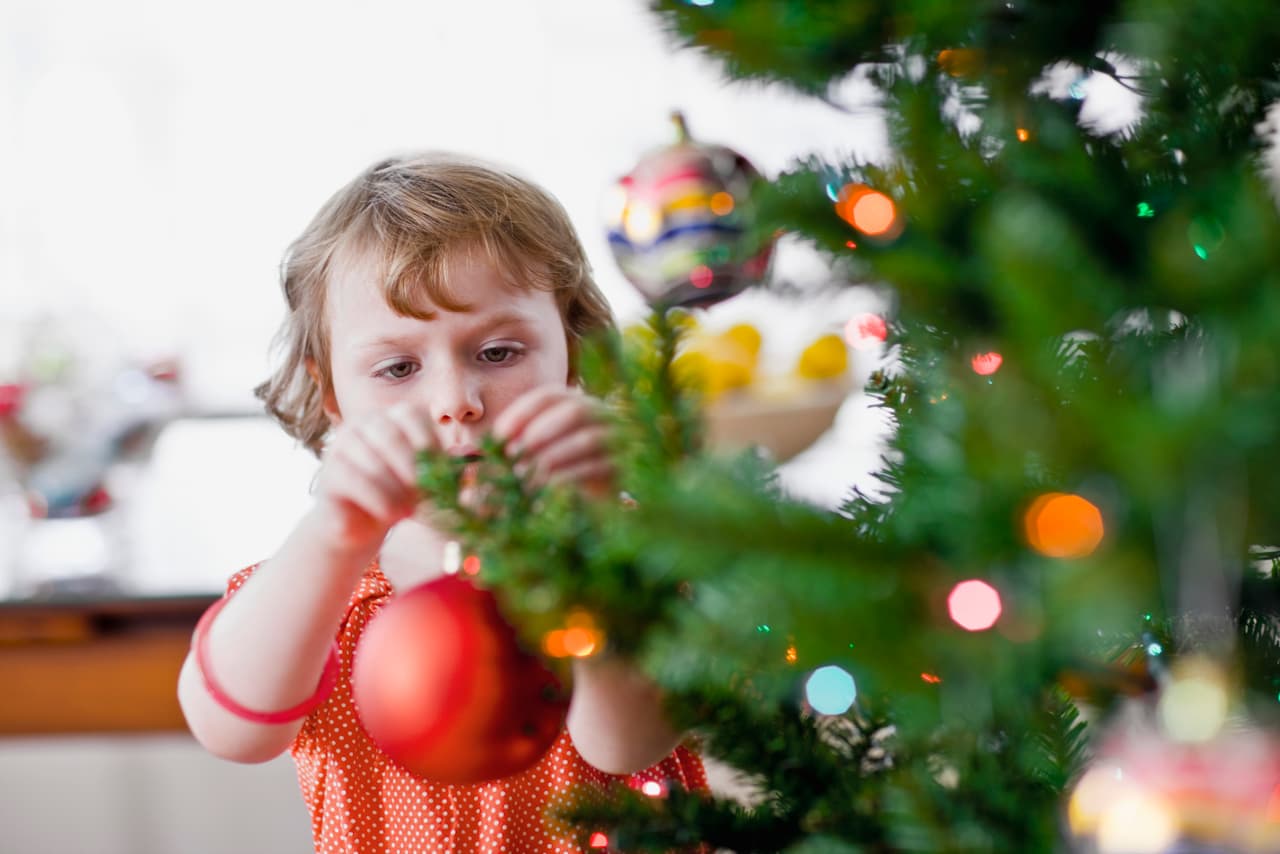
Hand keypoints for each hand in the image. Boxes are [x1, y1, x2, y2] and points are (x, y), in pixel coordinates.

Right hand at [311, 402, 434, 549]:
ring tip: (409, 512)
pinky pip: (355, 480)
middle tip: (425, 493)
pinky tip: (391, 515)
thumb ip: (448, 467)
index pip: (411, 416)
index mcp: (390, 418)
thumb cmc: (400, 496)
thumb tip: (474, 455)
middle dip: (412, 466)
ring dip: (396, 489)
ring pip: (373, 460)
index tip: (439, 471)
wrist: (360, 525)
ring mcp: (342, 445)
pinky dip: (378, 499)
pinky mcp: (329, 472)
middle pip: (390, 434)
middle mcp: (363, 424)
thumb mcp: (428, 480)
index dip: (428, 442)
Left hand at [494, 387, 613, 497]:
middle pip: (574, 411)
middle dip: (539, 432)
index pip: (549, 396)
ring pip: (586, 439)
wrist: (593, 503)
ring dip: (551, 456)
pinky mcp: (621, 466)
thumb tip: (481, 455)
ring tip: (525, 475)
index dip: (522, 413)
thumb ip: (510, 450)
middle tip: (513, 455)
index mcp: (576, 401)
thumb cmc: (556, 472)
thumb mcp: (530, 457)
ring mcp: (617, 438)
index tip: (499, 436)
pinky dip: (566, 476)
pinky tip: (545, 488)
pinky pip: (595, 466)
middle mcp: (601, 413)